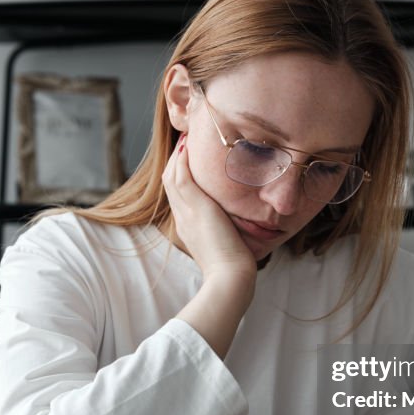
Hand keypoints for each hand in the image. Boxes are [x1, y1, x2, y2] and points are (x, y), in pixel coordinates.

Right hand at [162, 133, 255, 282]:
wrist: (229, 277)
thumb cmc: (234, 267)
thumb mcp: (228, 244)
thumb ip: (230, 231)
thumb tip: (243, 225)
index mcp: (188, 226)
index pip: (179, 195)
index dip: (181, 176)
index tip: (189, 161)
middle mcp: (183, 217)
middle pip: (170, 182)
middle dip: (176, 161)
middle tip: (184, 142)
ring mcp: (186, 212)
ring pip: (172, 176)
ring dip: (178, 155)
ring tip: (186, 137)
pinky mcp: (194, 207)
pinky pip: (181, 176)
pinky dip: (182, 159)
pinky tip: (188, 145)